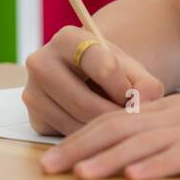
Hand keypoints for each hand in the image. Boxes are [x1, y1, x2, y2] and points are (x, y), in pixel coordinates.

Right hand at [22, 26, 164, 135]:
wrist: (86, 78)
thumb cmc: (112, 71)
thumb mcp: (131, 70)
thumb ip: (146, 83)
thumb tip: (143, 102)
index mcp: (67, 39)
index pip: (99, 63)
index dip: (123, 87)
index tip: (136, 99)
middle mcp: (41, 62)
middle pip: (84, 102)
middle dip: (114, 117)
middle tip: (133, 123)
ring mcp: (33, 92)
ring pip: (76, 124)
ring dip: (103, 132)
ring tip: (121, 126)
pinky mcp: (34, 119)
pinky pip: (67, 138)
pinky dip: (90, 141)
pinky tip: (103, 133)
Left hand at [38, 71, 179, 179]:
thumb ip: (173, 131)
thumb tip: (142, 153)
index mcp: (168, 110)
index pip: (112, 119)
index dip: (79, 137)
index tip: (52, 157)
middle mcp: (174, 115)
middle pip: (115, 128)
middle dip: (78, 148)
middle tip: (47, 169)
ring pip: (142, 142)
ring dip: (107, 159)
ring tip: (79, 175)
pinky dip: (156, 166)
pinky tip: (136, 177)